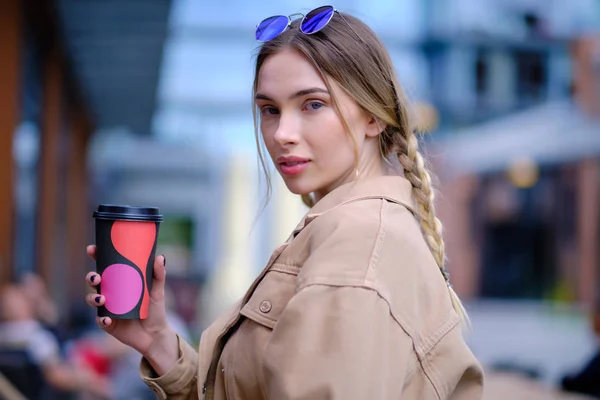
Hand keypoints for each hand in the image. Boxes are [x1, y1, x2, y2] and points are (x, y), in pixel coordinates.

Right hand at [85, 245, 175, 362]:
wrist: (155, 334)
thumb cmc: (155, 309)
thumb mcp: (158, 291)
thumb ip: (159, 275)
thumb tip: (160, 257)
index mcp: (119, 281)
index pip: (105, 266)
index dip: (96, 257)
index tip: (92, 250)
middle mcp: (110, 293)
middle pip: (94, 282)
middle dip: (90, 277)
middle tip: (97, 277)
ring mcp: (107, 308)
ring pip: (92, 299)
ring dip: (93, 297)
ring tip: (102, 298)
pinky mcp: (107, 323)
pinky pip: (100, 320)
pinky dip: (101, 319)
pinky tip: (107, 318)